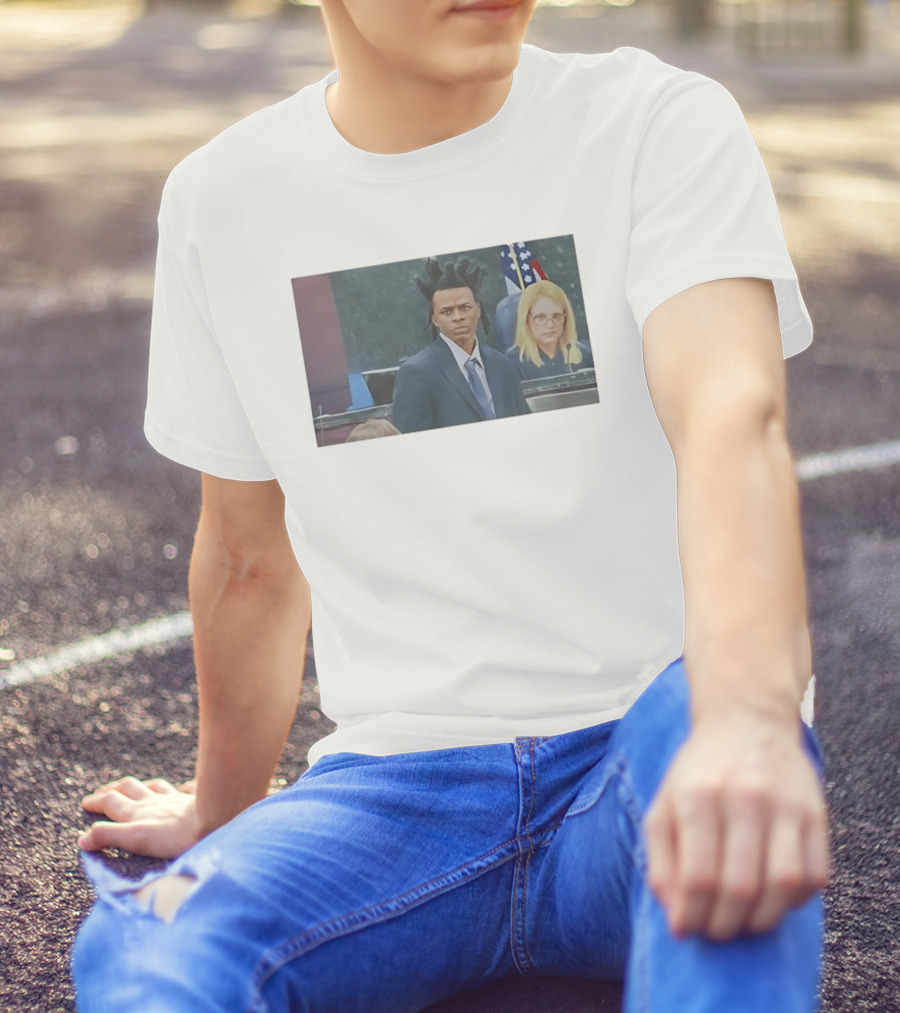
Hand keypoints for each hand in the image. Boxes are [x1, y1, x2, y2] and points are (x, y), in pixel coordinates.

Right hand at [78, 777, 201, 858]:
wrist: (215, 820)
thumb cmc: (175, 835)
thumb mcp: (135, 838)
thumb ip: (108, 836)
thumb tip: (83, 838)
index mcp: (138, 812)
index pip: (111, 802)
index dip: (96, 802)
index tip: (86, 802)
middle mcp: (155, 802)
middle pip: (130, 789)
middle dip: (113, 789)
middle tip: (103, 791)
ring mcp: (176, 799)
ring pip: (155, 786)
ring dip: (141, 785)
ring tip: (135, 786)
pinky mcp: (197, 800)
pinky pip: (187, 790)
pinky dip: (180, 789)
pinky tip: (183, 789)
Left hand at [643, 713, 828, 940]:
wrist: (746, 720)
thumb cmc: (700, 769)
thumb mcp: (664, 803)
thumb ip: (661, 860)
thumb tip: (674, 915)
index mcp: (698, 796)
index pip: (698, 877)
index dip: (692, 916)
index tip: (685, 930)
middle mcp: (743, 797)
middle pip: (740, 886)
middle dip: (724, 924)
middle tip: (714, 931)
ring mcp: (784, 804)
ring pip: (781, 885)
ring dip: (761, 919)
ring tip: (742, 922)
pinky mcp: (815, 812)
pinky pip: (814, 874)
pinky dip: (794, 900)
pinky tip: (772, 899)